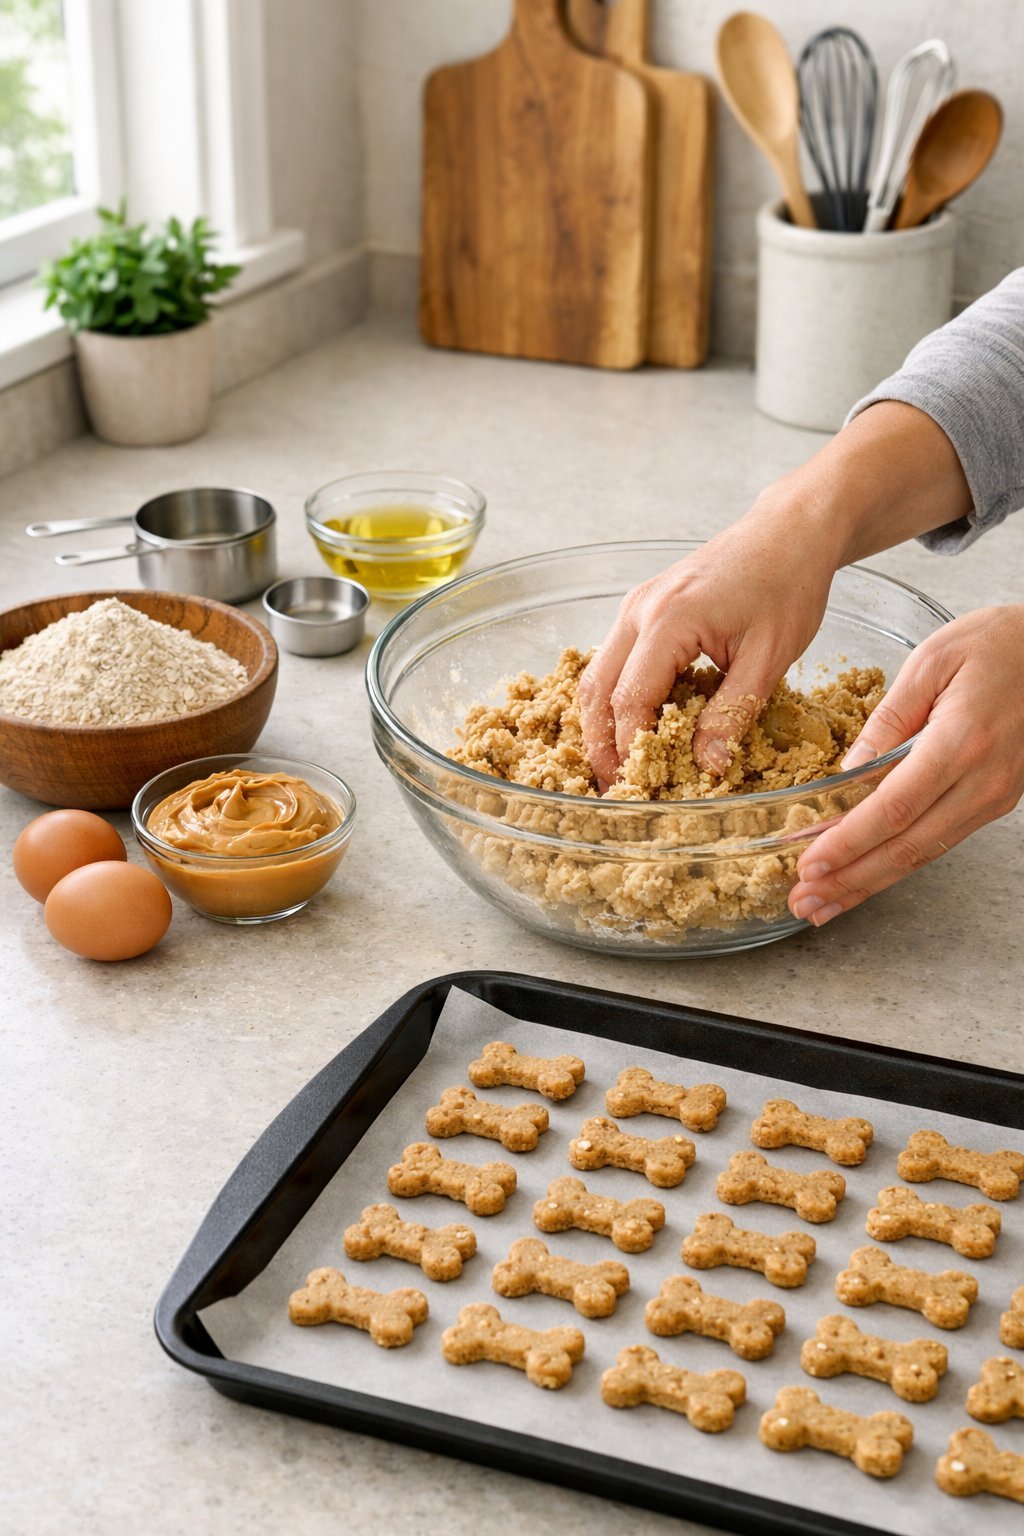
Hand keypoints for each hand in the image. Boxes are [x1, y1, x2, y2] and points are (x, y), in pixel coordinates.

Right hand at [577, 497, 841, 786]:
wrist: (789, 532)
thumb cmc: (787, 586)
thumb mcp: (769, 658)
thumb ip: (732, 713)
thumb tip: (706, 767)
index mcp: (669, 622)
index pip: (631, 701)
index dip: (632, 750)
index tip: (643, 788)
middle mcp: (639, 611)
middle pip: (597, 691)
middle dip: (601, 745)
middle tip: (616, 788)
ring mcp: (635, 605)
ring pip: (597, 675)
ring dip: (602, 723)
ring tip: (621, 765)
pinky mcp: (642, 606)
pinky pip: (613, 659)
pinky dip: (615, 697)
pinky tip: (636, 724)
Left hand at [790, 606, 1023, 925]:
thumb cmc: (995, 644)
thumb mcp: (931, 661)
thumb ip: (888, 718)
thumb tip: (848, 770)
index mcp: (961, 742)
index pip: (893, 808)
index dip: (848, 843)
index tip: (808, 865)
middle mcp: (981, 781)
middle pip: (906, 846)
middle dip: (849, 880)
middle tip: (803, 902)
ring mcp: (993, 797)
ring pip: (923, 853)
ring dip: (869, 884)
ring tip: (823, 903)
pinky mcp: (996, 801)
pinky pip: (939, 842)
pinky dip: (898, 865)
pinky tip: (866, 877)